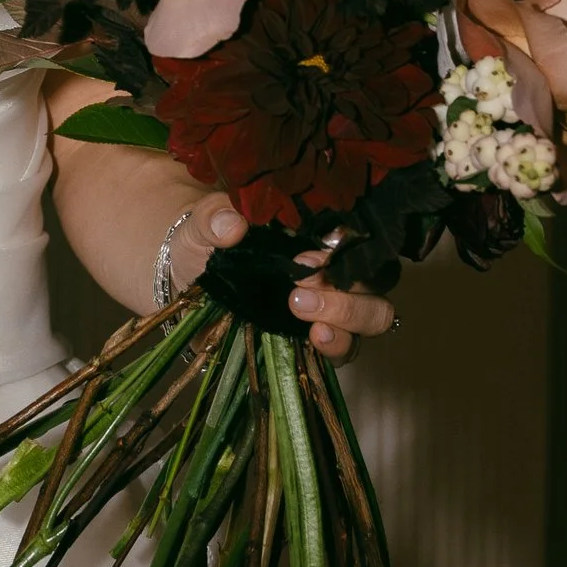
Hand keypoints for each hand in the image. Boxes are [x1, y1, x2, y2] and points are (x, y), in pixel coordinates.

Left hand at [166, 204, 393, 361]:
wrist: (190, 282)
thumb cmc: (205, 245)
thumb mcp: (201, 225)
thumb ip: (213, 218)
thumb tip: (232, 225)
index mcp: (317, 234)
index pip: (354, 237)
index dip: (342, 247)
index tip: (307, 257)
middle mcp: (336, 269)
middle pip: (377, 278)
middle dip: (346, 285)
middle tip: (300, 288)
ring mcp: (334, 307)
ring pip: (375, 314)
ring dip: (348, 315)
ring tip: (302, 310)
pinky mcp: (321, 341)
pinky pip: (348, 347)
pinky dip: (339, 345)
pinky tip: (316, 339)